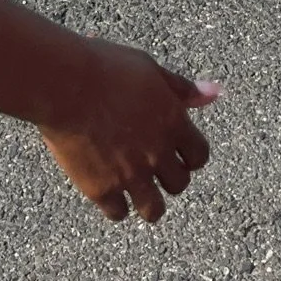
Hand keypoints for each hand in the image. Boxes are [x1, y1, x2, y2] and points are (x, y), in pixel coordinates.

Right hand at [37, 39, 217, 223]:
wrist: (65, 84)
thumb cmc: (106, 67)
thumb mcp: (150, 70)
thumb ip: (182, 88)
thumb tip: (215, 92)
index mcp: (173, 123)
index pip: (199, 156)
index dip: (190, 156)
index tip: (178, 153)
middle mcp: (157, 153)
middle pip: (179, 185)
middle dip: (169, 177)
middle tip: (152, 168)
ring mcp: (130, 174)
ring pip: (154, 210)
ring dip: (148, 201)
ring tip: (135, 188)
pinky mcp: (101, 189)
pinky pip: (119, 213)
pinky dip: (116, 205)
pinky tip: (108, 189)